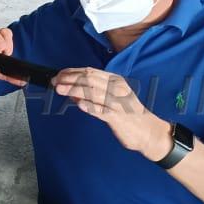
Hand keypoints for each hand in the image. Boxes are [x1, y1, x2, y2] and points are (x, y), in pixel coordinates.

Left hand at [52, 69, 172, 160]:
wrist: (148, 131)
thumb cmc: (128, 115)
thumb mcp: (111, 99)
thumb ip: (92, 94)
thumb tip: (71, 91)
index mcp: (115, 81)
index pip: (90, 71)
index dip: (71, 72)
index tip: (58, 76)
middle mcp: (116, 88)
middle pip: (89, 79)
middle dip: (69, 79)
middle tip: (55, 83)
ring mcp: (118, 102)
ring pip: (93, 92)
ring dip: (74, 90)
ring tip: (60, 90)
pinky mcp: (118, 117)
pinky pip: (102, 110)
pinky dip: (90, 107)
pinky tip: (79, 105)